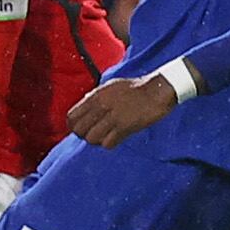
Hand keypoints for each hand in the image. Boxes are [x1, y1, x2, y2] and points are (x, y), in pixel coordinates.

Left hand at [67, 68, 182, 147]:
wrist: (157, 91)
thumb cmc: (135, 87)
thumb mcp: (110, 86)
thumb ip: (96, 95)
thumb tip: (85, 102)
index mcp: (96, 95)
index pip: (72, 116)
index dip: (73, 125)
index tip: (78, 129)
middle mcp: (101, 106)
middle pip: (80, 130)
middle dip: (84, 135)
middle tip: (92, 134)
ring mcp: (113, 117)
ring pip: (92, 138)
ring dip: (96, 140)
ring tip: (104, 137)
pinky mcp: (125, 127)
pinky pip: (108, 143)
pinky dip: (109, 143)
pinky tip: (114, 139)